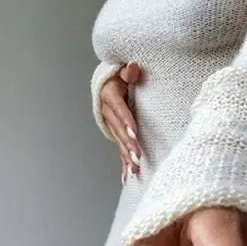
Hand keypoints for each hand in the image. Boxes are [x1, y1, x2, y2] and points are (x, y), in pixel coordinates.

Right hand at [99, 61, 142, 181]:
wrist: (107, 82)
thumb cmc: (120, 75)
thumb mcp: (122, 70)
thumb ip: (128, 71)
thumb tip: (133, 68)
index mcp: (109, 95)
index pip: (119, 109)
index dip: (126, 121)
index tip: (134, 133)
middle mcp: (108, 113)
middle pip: (119, 130)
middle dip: (128, 145)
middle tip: (138, 157)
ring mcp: (110, 124)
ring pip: (119, 142)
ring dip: (127, 157)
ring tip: (135, 170)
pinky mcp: (115, 133)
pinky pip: (119, 149)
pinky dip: (123, 163)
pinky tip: (127, 178)